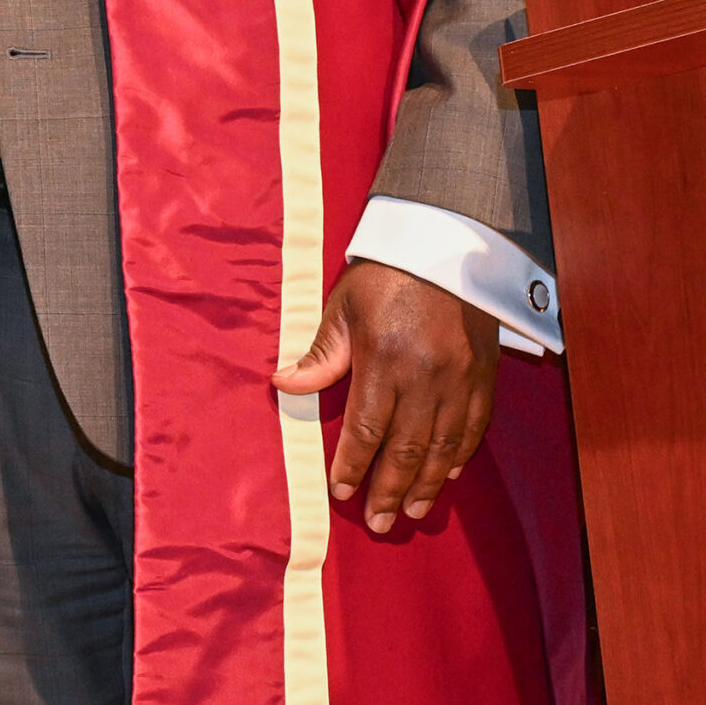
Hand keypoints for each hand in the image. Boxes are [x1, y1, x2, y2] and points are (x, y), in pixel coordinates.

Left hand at [272, 258, 499, 532]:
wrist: (445, 247)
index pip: (368, 429)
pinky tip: (446, 475)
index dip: (354, 466)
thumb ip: (321, 354)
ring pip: (443, 449)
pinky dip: (460, 457)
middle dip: (390, 491)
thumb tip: (284, 385)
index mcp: (385, 361)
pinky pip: (474, 429)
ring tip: (412, 512)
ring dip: (425, 486)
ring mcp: (460, 381)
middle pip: (407, 450)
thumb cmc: (384, 275)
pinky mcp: (484, 378)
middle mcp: (426, 379)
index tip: (341, 492)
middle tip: (379, 522)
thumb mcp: (343, 307)